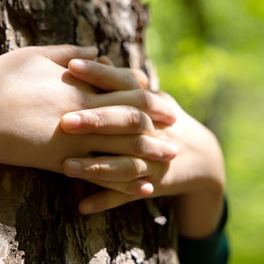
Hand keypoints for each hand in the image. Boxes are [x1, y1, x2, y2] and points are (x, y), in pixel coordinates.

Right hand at [0, 45, 176, 172]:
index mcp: (80, 84)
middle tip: (176, 132)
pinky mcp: (61, 161)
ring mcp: (75, 138)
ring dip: (149, 154)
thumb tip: (97, 51)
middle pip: (132, 120)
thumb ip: (70, 53)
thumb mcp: (34, 55)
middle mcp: (84, 111)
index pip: (125, 89)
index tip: (163, 101)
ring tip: (169, 160)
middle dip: (157, 126)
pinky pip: (102, 173)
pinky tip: (141, 187)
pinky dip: (125, 180)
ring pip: (123, 148)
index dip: (148, 95)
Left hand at [61, 59, 224, 237]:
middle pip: (128, 123)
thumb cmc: (163, 120)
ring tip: (66, 167)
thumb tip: (98, 57)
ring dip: (97, 167)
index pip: (127, 84)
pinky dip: (106, 201)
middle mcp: (156, 131)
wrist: (199, 156)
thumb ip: (123, 82)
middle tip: (65, 122)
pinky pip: (128, 195)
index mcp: (152, 104)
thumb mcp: (150, 97)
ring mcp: (155, 160)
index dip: (101, 75)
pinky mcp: (152, 184)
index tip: (72, 65)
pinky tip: (82, 206)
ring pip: (126, 164)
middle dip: (98, 121)